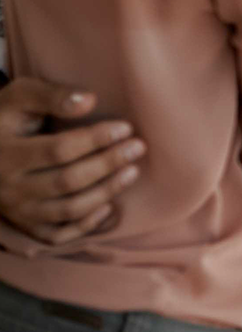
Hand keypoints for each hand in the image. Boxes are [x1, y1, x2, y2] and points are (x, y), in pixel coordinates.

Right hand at [0, 77, 144, 244]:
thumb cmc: (6, 116)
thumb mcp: (20, 96)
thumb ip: (52, 96)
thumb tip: (89, 101)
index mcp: (5, 153)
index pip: (58, 150)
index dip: (95, 140)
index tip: (125, 128)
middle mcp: (8, 187)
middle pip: (66, 181)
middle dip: (107, 165)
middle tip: (138, 147)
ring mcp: (16, 210)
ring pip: (66, 211)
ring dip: (104, 193)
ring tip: (132, 172)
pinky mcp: (24, 224)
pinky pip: (55, 235)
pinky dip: (84, 226)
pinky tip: (108, 207)